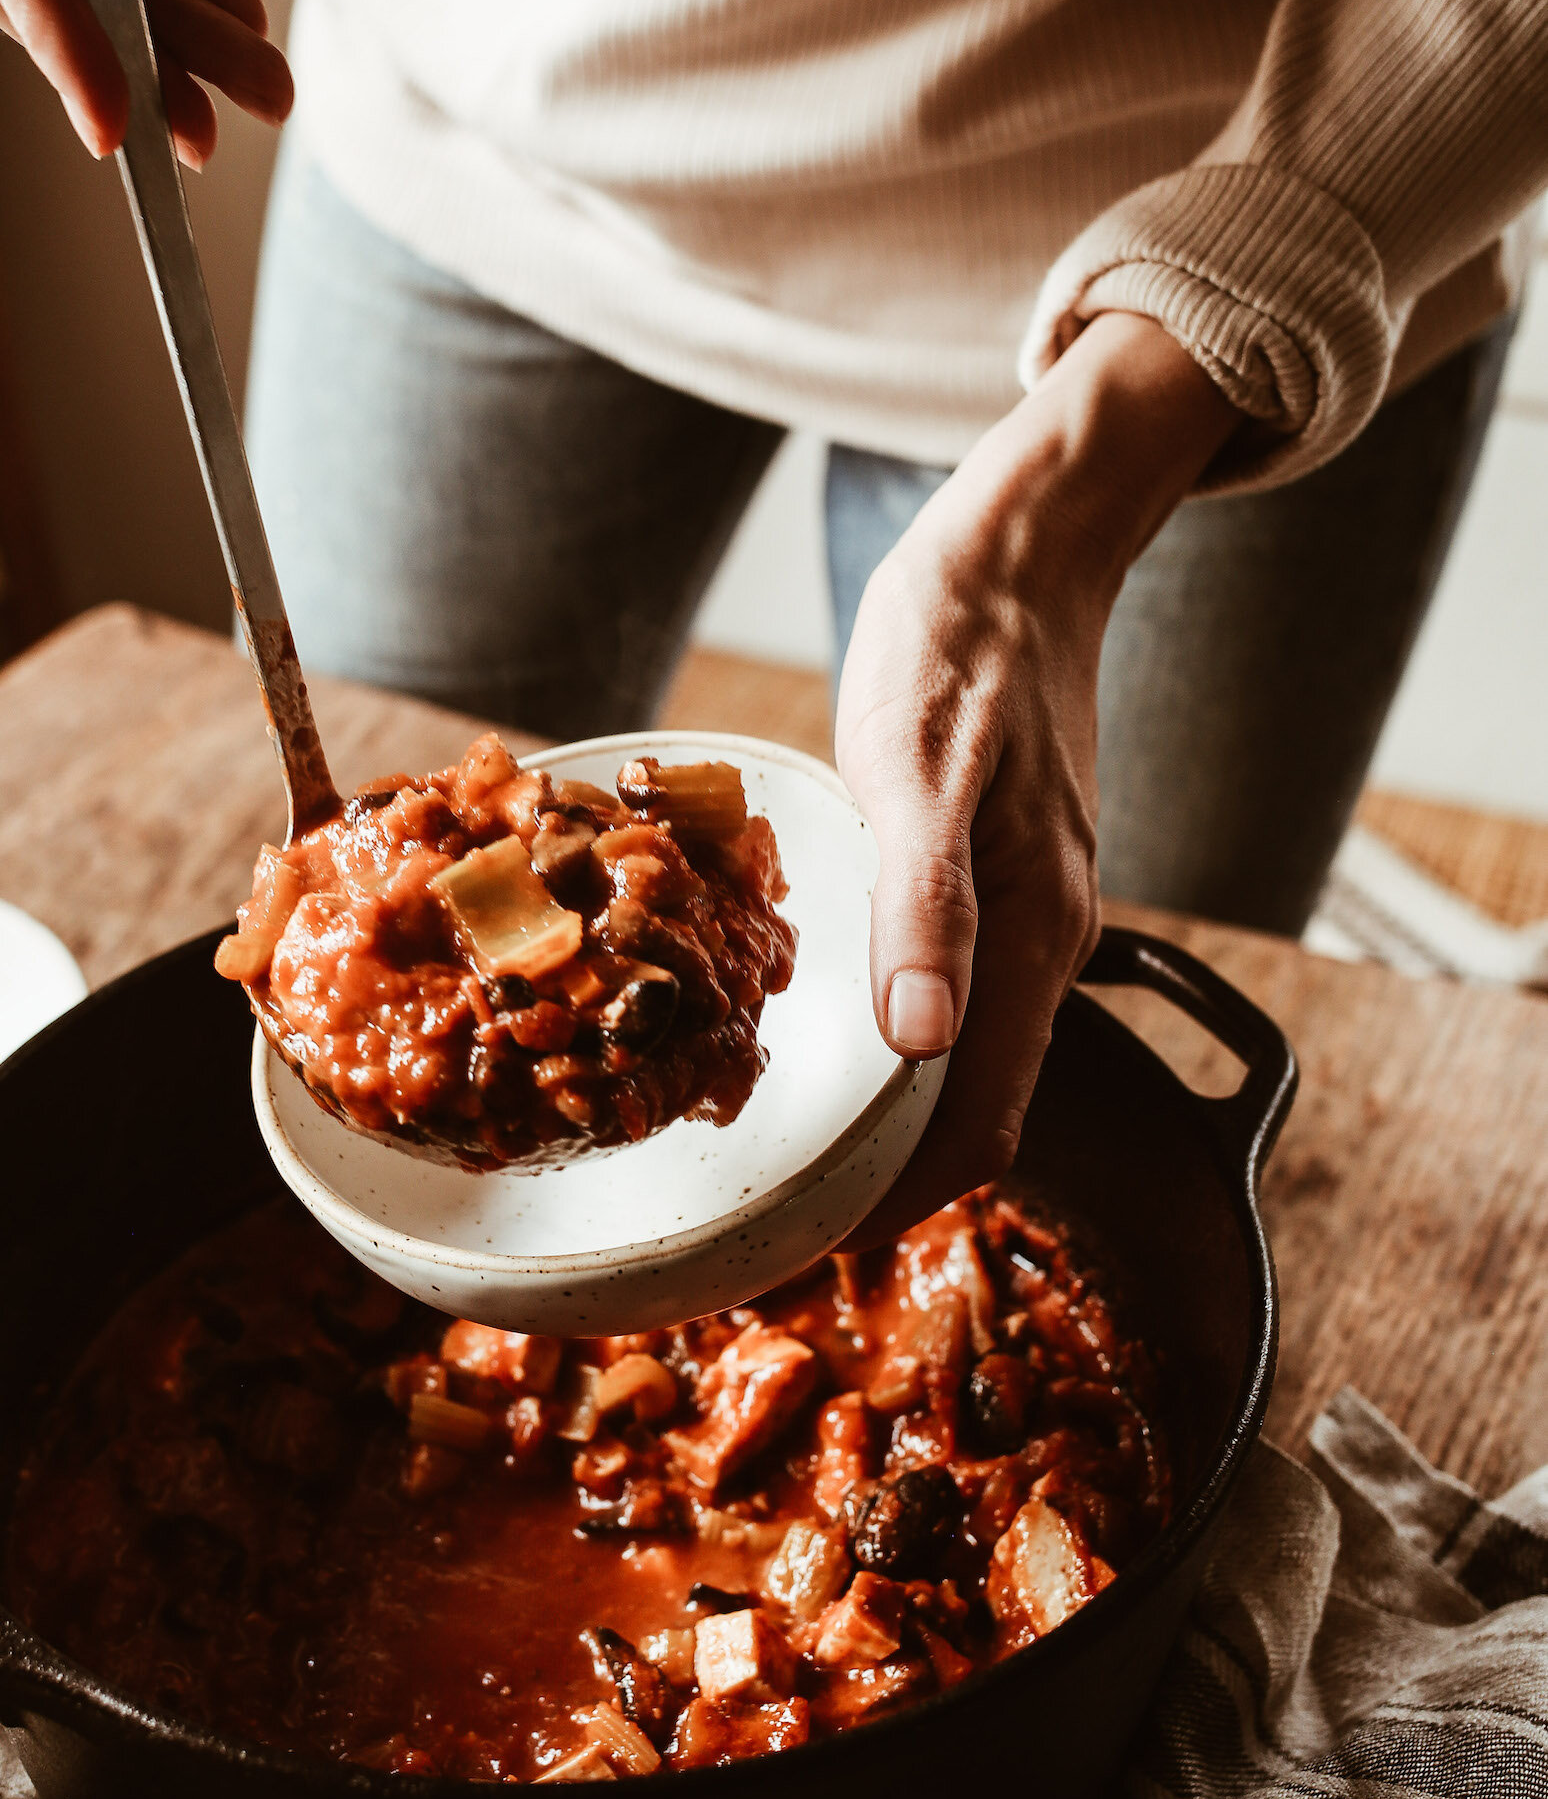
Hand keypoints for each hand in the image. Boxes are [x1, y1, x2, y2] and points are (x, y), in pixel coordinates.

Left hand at [835, 312, 1236, 1236]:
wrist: (1020, 546)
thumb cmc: (962, 645)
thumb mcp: (922, 769)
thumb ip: (926, 908)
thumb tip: (920, 1047)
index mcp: (1032, 938)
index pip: (976, 1130)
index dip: (892, 1206)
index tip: (798, 1252)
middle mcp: (1038, 941)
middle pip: (967, 1112)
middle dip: (874, 1182)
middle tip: (760, 1221)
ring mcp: (1021, 907)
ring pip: (955, 1059)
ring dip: (877, 1119)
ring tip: (773, 1149)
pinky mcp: (991, 869)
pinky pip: (944, 992)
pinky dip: (883, 1042)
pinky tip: (813, 1030)